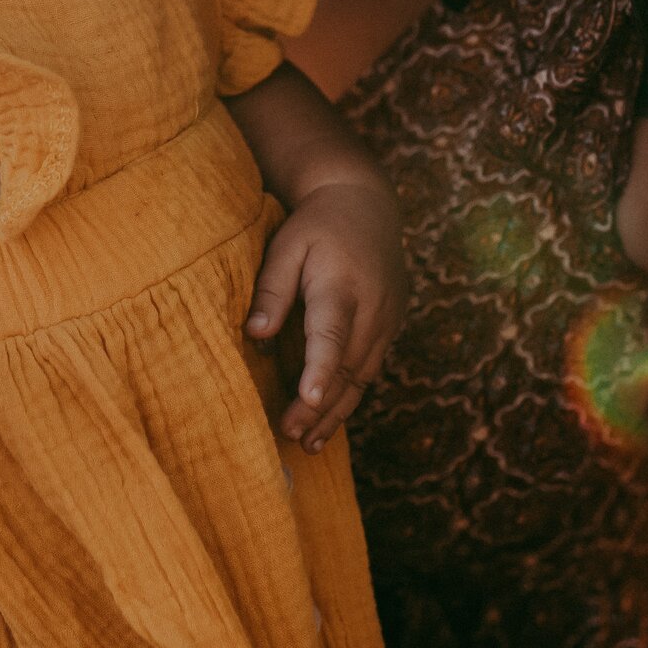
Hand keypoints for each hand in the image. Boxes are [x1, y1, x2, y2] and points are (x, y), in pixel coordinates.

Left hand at [246, 182, 406, 453]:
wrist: (366, 203)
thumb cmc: (317, 225)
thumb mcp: (287, 244)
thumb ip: (272, 289)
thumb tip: (256, 334)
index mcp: (341, 284)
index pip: (331, 333)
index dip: (319, 368)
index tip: (306, 399)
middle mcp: (372, 307)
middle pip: (346, 366)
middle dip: (318, 406)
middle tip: (289, 435)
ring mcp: (387, 319)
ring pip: (362, 376)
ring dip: (335, 411)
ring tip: (308, 443)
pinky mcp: (391, 326)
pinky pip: (370, 369)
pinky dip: (350, 396)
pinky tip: (328, 419)